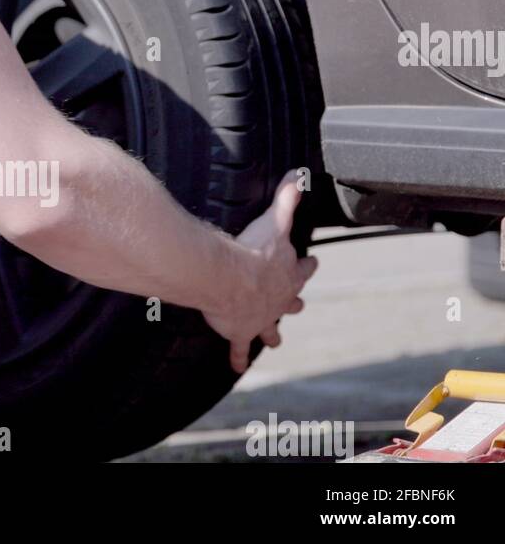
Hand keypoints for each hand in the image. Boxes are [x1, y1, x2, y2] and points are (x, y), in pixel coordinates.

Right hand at [202, 171, 318, 373]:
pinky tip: (237, 366)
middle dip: (293, 302)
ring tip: (275, 340)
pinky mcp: (240, 332)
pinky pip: (240, 349)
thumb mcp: (274, 221)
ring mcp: (260, 317)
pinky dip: (238, 357)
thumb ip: (286, 199)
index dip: (307, 266)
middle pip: (291, 301)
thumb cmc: (253, 250)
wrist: (231, 278)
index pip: (303, 268)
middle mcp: (278, 298)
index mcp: (287, 273)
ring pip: (270, 329)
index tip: (312, 263)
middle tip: (297, 304)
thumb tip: (297, 176)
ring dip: (272, 334)